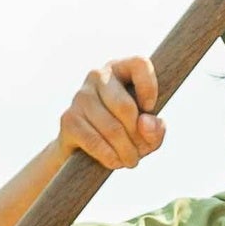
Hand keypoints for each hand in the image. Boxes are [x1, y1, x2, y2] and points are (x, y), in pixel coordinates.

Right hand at [60, 56, 164, 172]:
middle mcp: (97, 76)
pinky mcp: (68, 119)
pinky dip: (110, 157)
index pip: (139, 63)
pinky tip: (116, 162)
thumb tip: (146, 123)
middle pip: (125, 106)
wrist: (84, 149)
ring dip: (126, 151)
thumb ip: (156, 128)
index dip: (149, 87)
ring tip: (131, 160)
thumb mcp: (147, 133)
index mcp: (120, 69)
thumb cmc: (124, 134)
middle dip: (137, 136)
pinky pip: (94, 141)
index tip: (151, 108)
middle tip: (141, 151)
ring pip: (111, 128)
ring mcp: (80, 96)